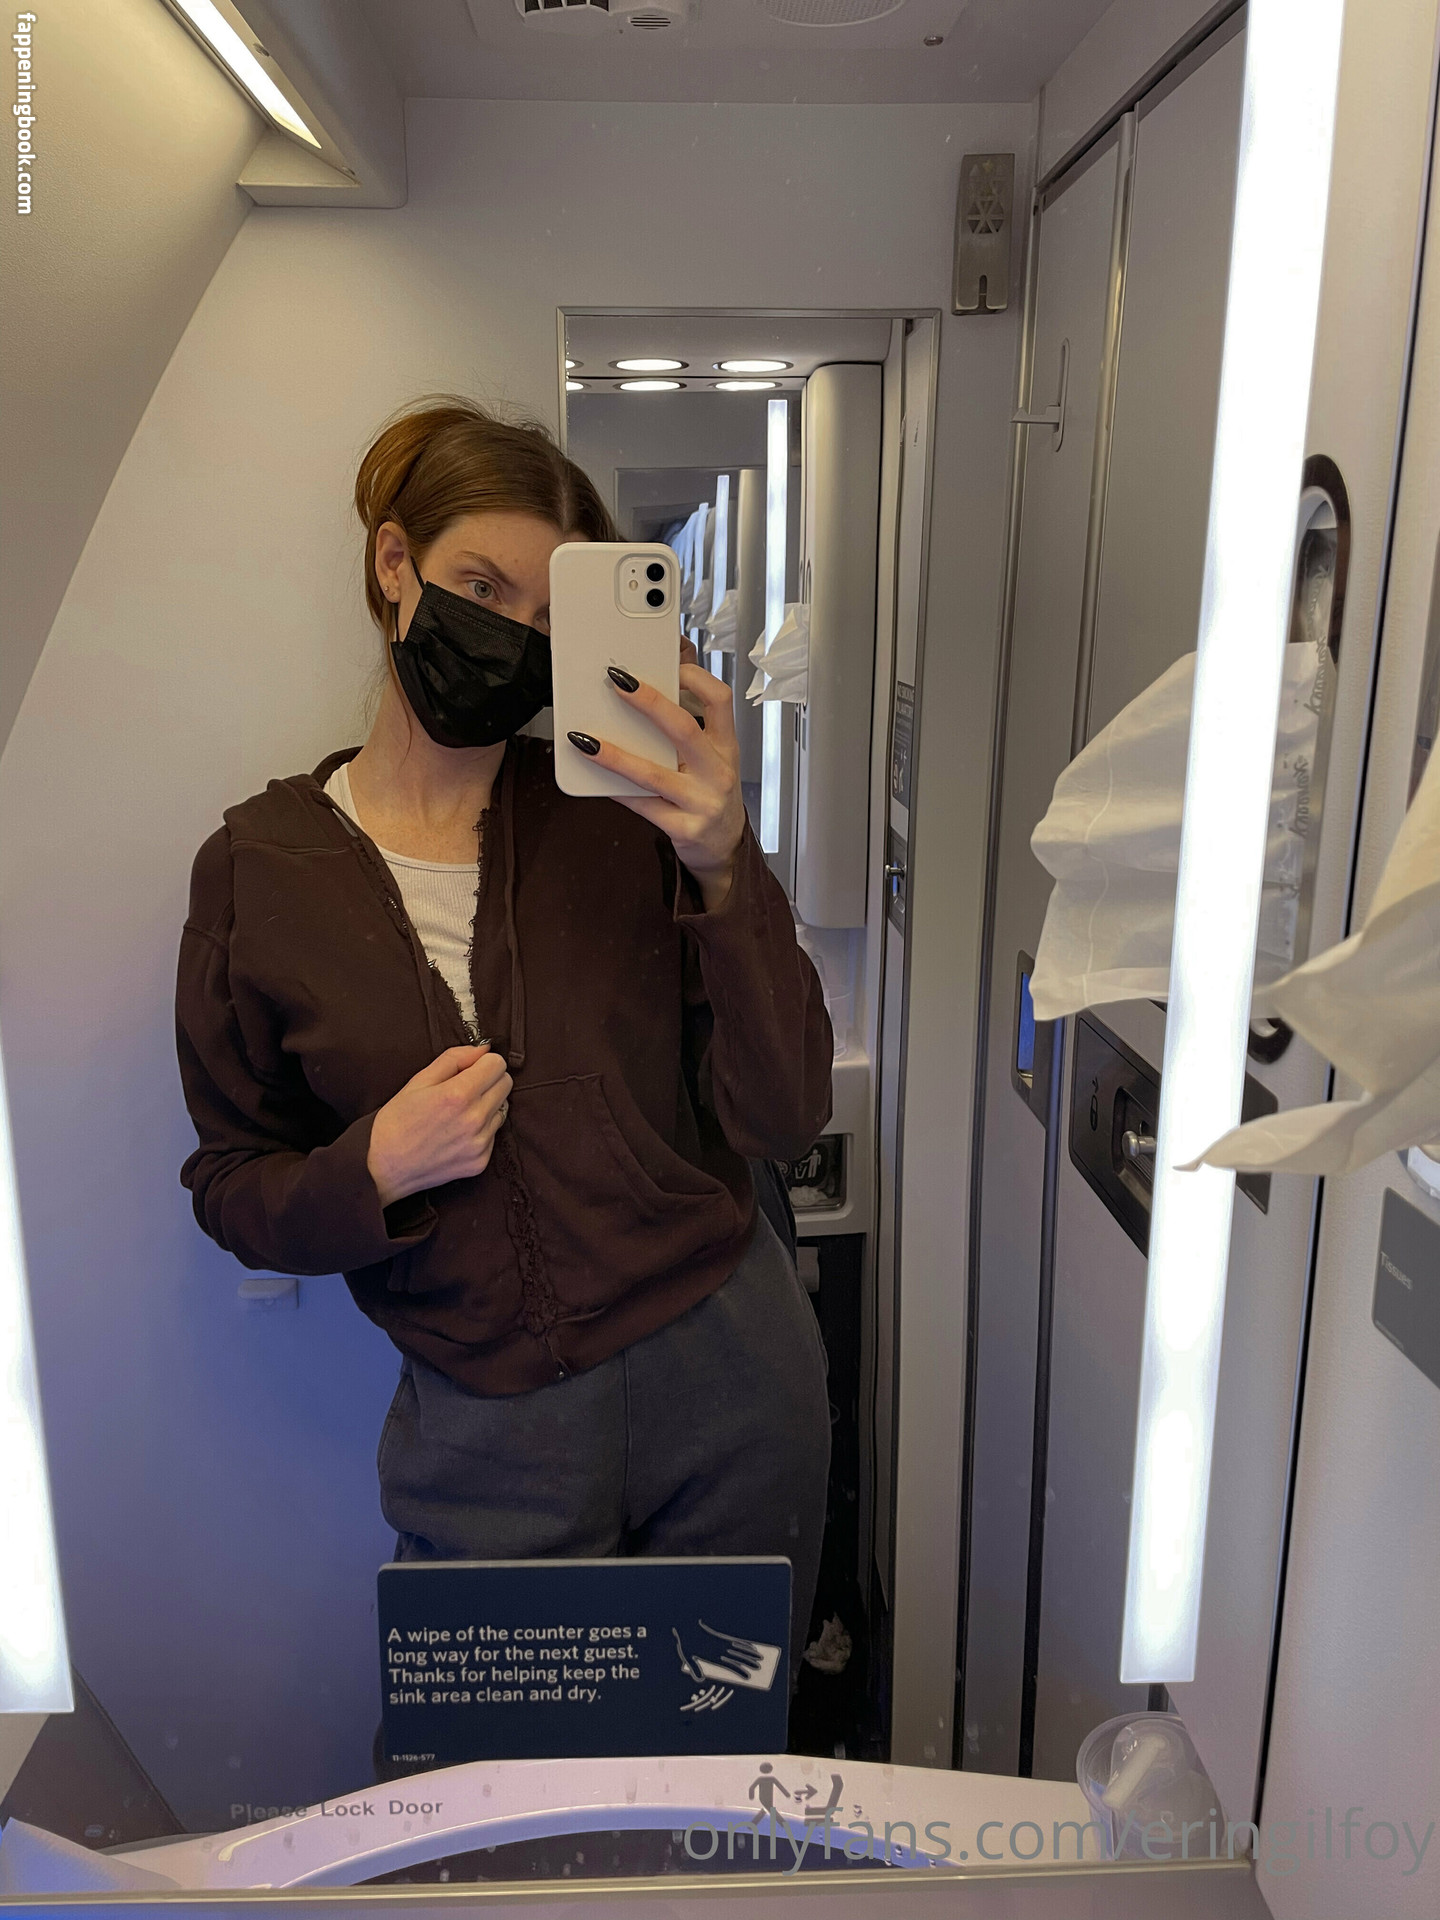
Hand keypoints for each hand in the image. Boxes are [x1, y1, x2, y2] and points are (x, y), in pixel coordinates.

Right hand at [366, 1045, 512, 1207]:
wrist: (383, 1168)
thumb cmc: (396, 1123)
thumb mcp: (418, 1081)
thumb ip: (454, 1059)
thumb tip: (482, 1049)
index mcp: (458, 1094)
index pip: (498, 1064)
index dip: (484, 1062)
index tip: (472, 1068)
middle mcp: (475, 1119)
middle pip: (506, 1084)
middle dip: (489, 1080)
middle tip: (465, 1087)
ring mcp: (480, 1143)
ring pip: (502, 1109)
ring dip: (487, 1105)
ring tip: (458, 1113)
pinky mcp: (480, 1161)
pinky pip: (493, 1134)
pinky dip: (481, 1129)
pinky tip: (457, 1133)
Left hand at [569, 662, 745, 909]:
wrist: (725, 848)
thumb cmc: (712, 795)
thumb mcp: (712, 760)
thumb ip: (688, 733)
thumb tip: (645, 697)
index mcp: (726, 747)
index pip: (720, 700)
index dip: (696, 678)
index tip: (670, 665)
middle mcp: (718, 772)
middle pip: (684, 729)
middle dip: (649, 702)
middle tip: (618, 682)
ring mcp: (702, 802)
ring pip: (653, 773)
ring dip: (615, 755)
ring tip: (585, 740)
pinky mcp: (684, 828)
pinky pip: (642, 805)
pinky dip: (616, 790)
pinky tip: (595, 778)